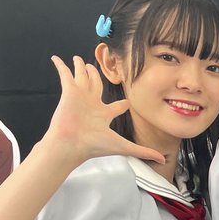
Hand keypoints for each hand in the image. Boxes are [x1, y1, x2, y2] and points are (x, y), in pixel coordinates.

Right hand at [42, 56, 163, 165]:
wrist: (72, 144)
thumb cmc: (94, 146)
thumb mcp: (124, 146)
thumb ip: (143, 152)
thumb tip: (162, 160)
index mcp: (104, 115)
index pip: (117, 106)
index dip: (123, 103)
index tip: (127, 101)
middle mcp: (92, 104)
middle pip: (96, 86)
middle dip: (96, 76)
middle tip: (95, 67)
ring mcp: (80, 97)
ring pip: (82, 77)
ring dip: (80, 68)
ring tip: (78, 59)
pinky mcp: (69, 92)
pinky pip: (65, 75)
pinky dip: (61, 66)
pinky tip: (56, 58)